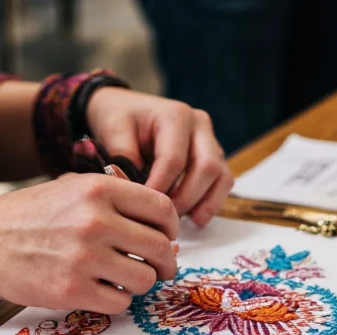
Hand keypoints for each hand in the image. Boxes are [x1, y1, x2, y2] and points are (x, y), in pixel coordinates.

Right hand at [0, 174, 178, 313]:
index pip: (162, 209)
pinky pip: (120, 303)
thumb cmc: (25, 217)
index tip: (166, 239)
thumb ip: (112, 199)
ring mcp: (84, 257)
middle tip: (159, 270)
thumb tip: (160, 226)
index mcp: (98, 189)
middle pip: (160, 248)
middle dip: (164, 263)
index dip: (171, 228)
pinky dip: (116, 302)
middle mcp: (96, 220)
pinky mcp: (71, 290)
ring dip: (139, 284)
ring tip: (122, 280)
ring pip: (144, 279)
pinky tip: (101, 292)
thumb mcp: (68, 188)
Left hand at [86, 88, 233, 226]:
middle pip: (207, 168)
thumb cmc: (119, 119)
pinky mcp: (214, 156)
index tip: (142, 208)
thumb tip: (133, 190)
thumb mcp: (113, 131)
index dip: (159, 189)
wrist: (127, 110)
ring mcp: (211, 141)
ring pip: (222, 177)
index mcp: (175, 116)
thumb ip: (122, 157)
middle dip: (184, 199)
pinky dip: (211, 203)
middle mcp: (199, 125)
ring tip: (179, 221)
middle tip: (161, 218)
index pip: (174, 160)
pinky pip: (223, 182)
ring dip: (203, 204)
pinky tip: (194, 219)